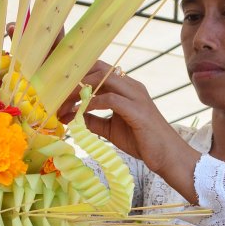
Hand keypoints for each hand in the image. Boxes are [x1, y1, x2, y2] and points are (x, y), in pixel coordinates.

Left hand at [57, 62, 200, 201]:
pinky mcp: (138, 110)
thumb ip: (93, 120)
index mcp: (126, 87)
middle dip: (76, 82)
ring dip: (81, 92)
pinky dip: (93, 104)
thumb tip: (72, 117)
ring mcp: (136, 96)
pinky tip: (81, 113)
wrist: (165, 155)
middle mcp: (132, 86)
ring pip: (104, 80)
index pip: (100, 69)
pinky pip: (111, 99)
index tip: (60, 92)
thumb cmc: (141, 141)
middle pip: (99, 70)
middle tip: (59, 101)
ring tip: (67, 107)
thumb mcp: (110, 129)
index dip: (79, 76)